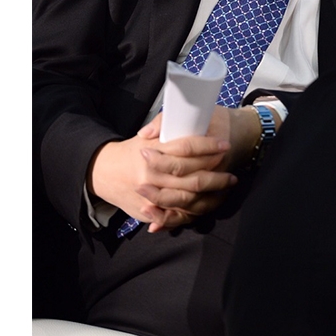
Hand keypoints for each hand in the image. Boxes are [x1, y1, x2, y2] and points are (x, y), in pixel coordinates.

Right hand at [89, 114, 238, 231]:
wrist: (103, 173)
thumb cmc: (129, 152)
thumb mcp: (144, 137)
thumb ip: (160, 127)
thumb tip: (178, 121)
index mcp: (153, 153)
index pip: (187, 148)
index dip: (208, 146)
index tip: (224, 145)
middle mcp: (153, 175)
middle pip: (192, 177)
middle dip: (216, 175)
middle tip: (232, 172)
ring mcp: (152, 195)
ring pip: (189, 198)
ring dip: (212, 193)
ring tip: (227, 185)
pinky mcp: (150, 211)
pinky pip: (179, 214)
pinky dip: (197, 209)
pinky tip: (212, 202)